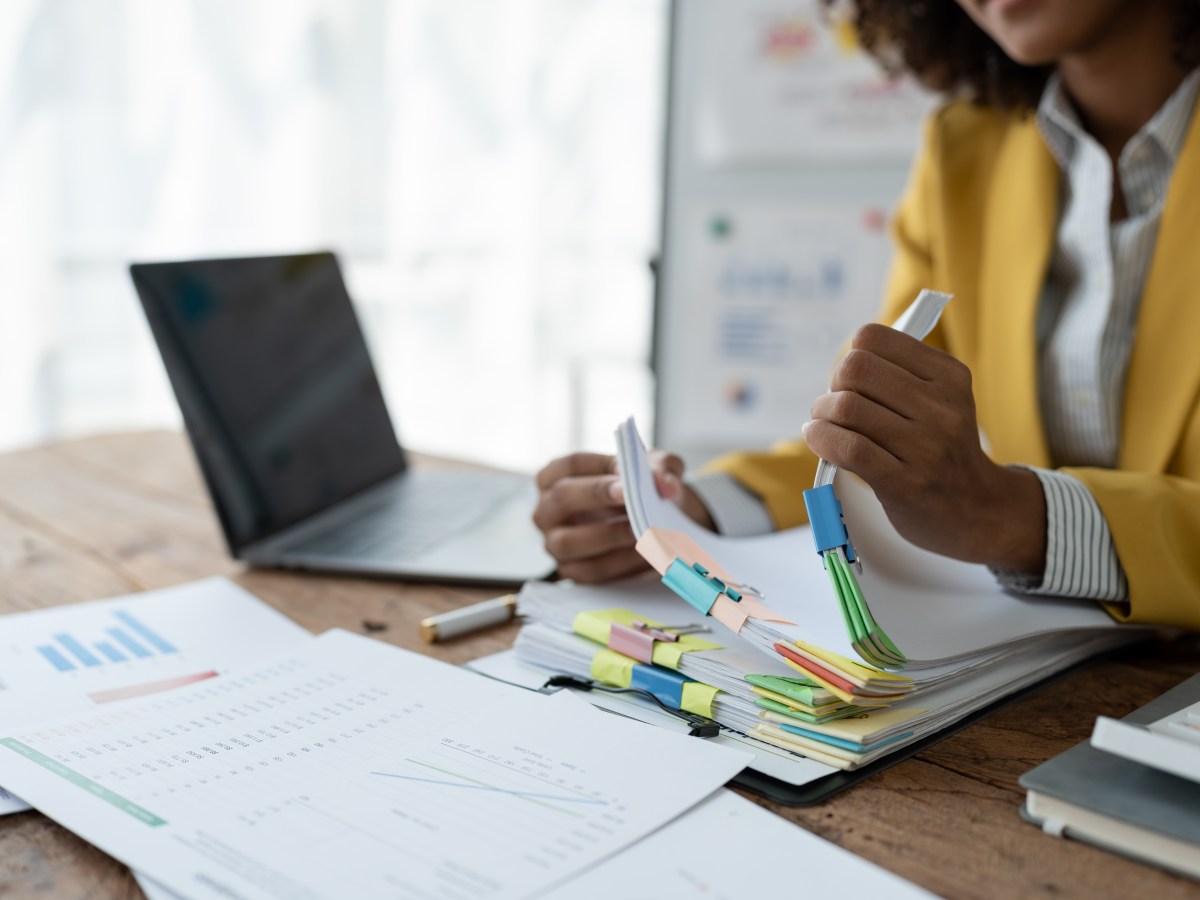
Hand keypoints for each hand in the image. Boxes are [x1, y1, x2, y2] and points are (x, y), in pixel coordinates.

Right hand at [532, 451, 715, 582]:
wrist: (653, 524)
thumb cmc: (642, 490)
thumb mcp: (655, 469)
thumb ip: (662, 468)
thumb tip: (666, 485)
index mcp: (557, 476)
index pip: (569, 465)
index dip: (596, 467)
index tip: (626, 473)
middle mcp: (547, 509)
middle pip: (562, 498)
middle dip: (597, 496)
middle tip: (631, 497)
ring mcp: (555, 543)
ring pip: (569, 541)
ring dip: (609, 535)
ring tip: (643, 530)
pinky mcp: (572, 571)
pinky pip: (591, 570)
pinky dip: (620, 562)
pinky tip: (645, 554)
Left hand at [802, 324, 1046, 573]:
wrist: (979, 511)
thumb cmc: (943, 450)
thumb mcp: (942, 400)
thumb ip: (899, 375)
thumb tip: (842, 366)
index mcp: (949, 375)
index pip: (873, 338)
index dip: (851, 357)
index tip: (853, 381)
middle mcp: (942, 406)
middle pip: (855, 369)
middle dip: (833, 386)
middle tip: (833, 406)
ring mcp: (927, 446)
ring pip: (847, 407)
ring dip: (822, 415)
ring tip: (824, 425)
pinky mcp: (906, 482)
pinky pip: (848, 448)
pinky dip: (822, 439)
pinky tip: (819, 439)